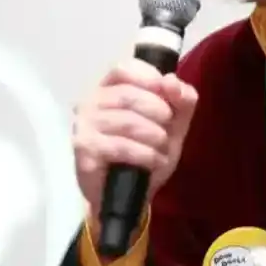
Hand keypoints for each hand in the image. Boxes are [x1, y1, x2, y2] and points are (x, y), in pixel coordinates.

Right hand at [71, 58, 198, 220]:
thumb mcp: (173, 124)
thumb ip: (181, 100)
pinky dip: (145, 155)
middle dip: (159, 113)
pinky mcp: (85, 149)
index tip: (168, 94)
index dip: (150, 78)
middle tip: (167, 132)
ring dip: (155, 137)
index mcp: (109, 89)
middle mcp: (90, 102)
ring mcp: (84, 125)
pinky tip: (153, 162)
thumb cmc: (147, 152)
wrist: (129, 196)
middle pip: (129, 95)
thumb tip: (171, 80)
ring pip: (127, 121)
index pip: (124, 68)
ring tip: (161, 149)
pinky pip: (121, 146)